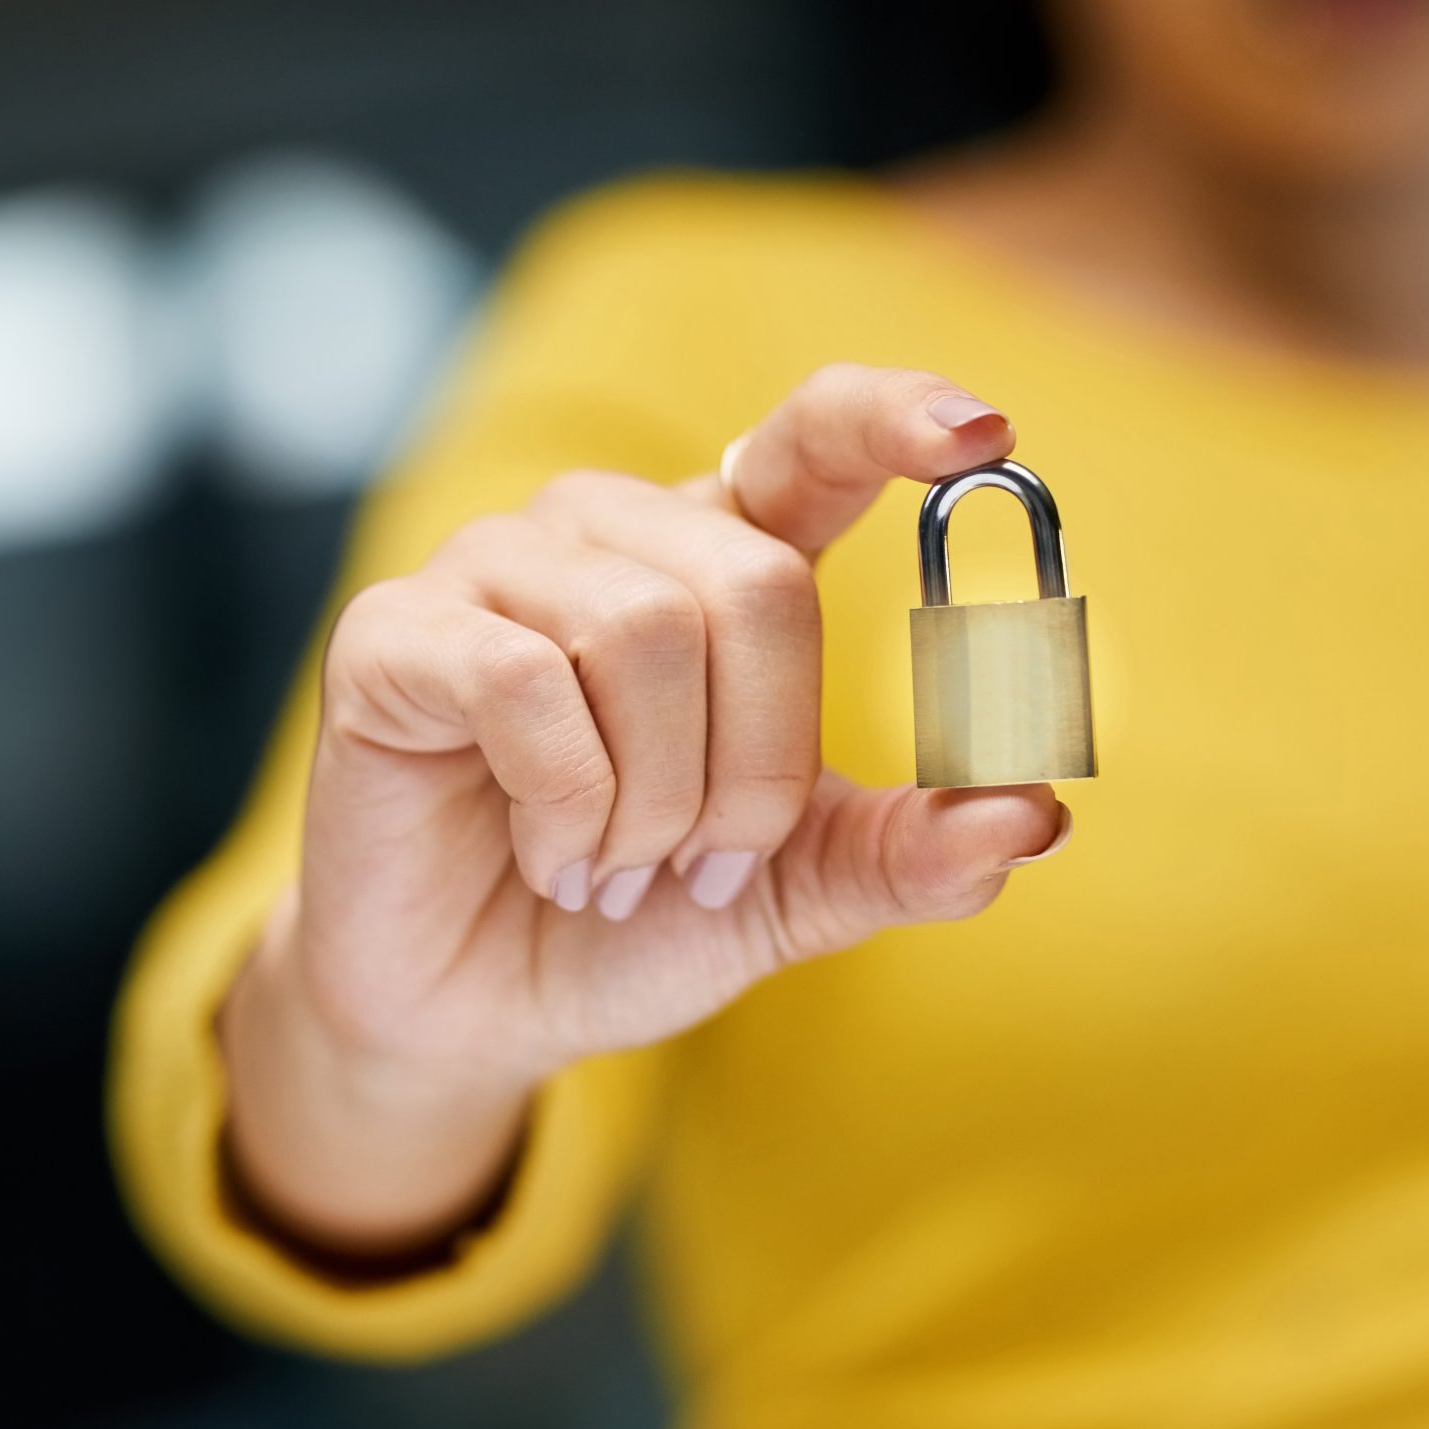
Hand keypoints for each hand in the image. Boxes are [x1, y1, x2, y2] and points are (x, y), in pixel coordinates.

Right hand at [221, 365, 1069, 1260]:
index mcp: (712, 562)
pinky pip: (524, 681)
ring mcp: (490, 570)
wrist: (473, 1011)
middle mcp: (605, 536)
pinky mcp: (394, 634)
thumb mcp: (793, 895)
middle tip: (706, 864)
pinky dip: (565, 804)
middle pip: (753, 583)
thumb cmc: (629, 922)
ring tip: (614, 867)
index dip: (890, 417)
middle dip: (758, 769)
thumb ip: (904, 852)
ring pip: (644, 632)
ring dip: (655, 802)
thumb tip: (1034, 813)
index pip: (809, 440)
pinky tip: (548, 854)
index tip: (986, 433)